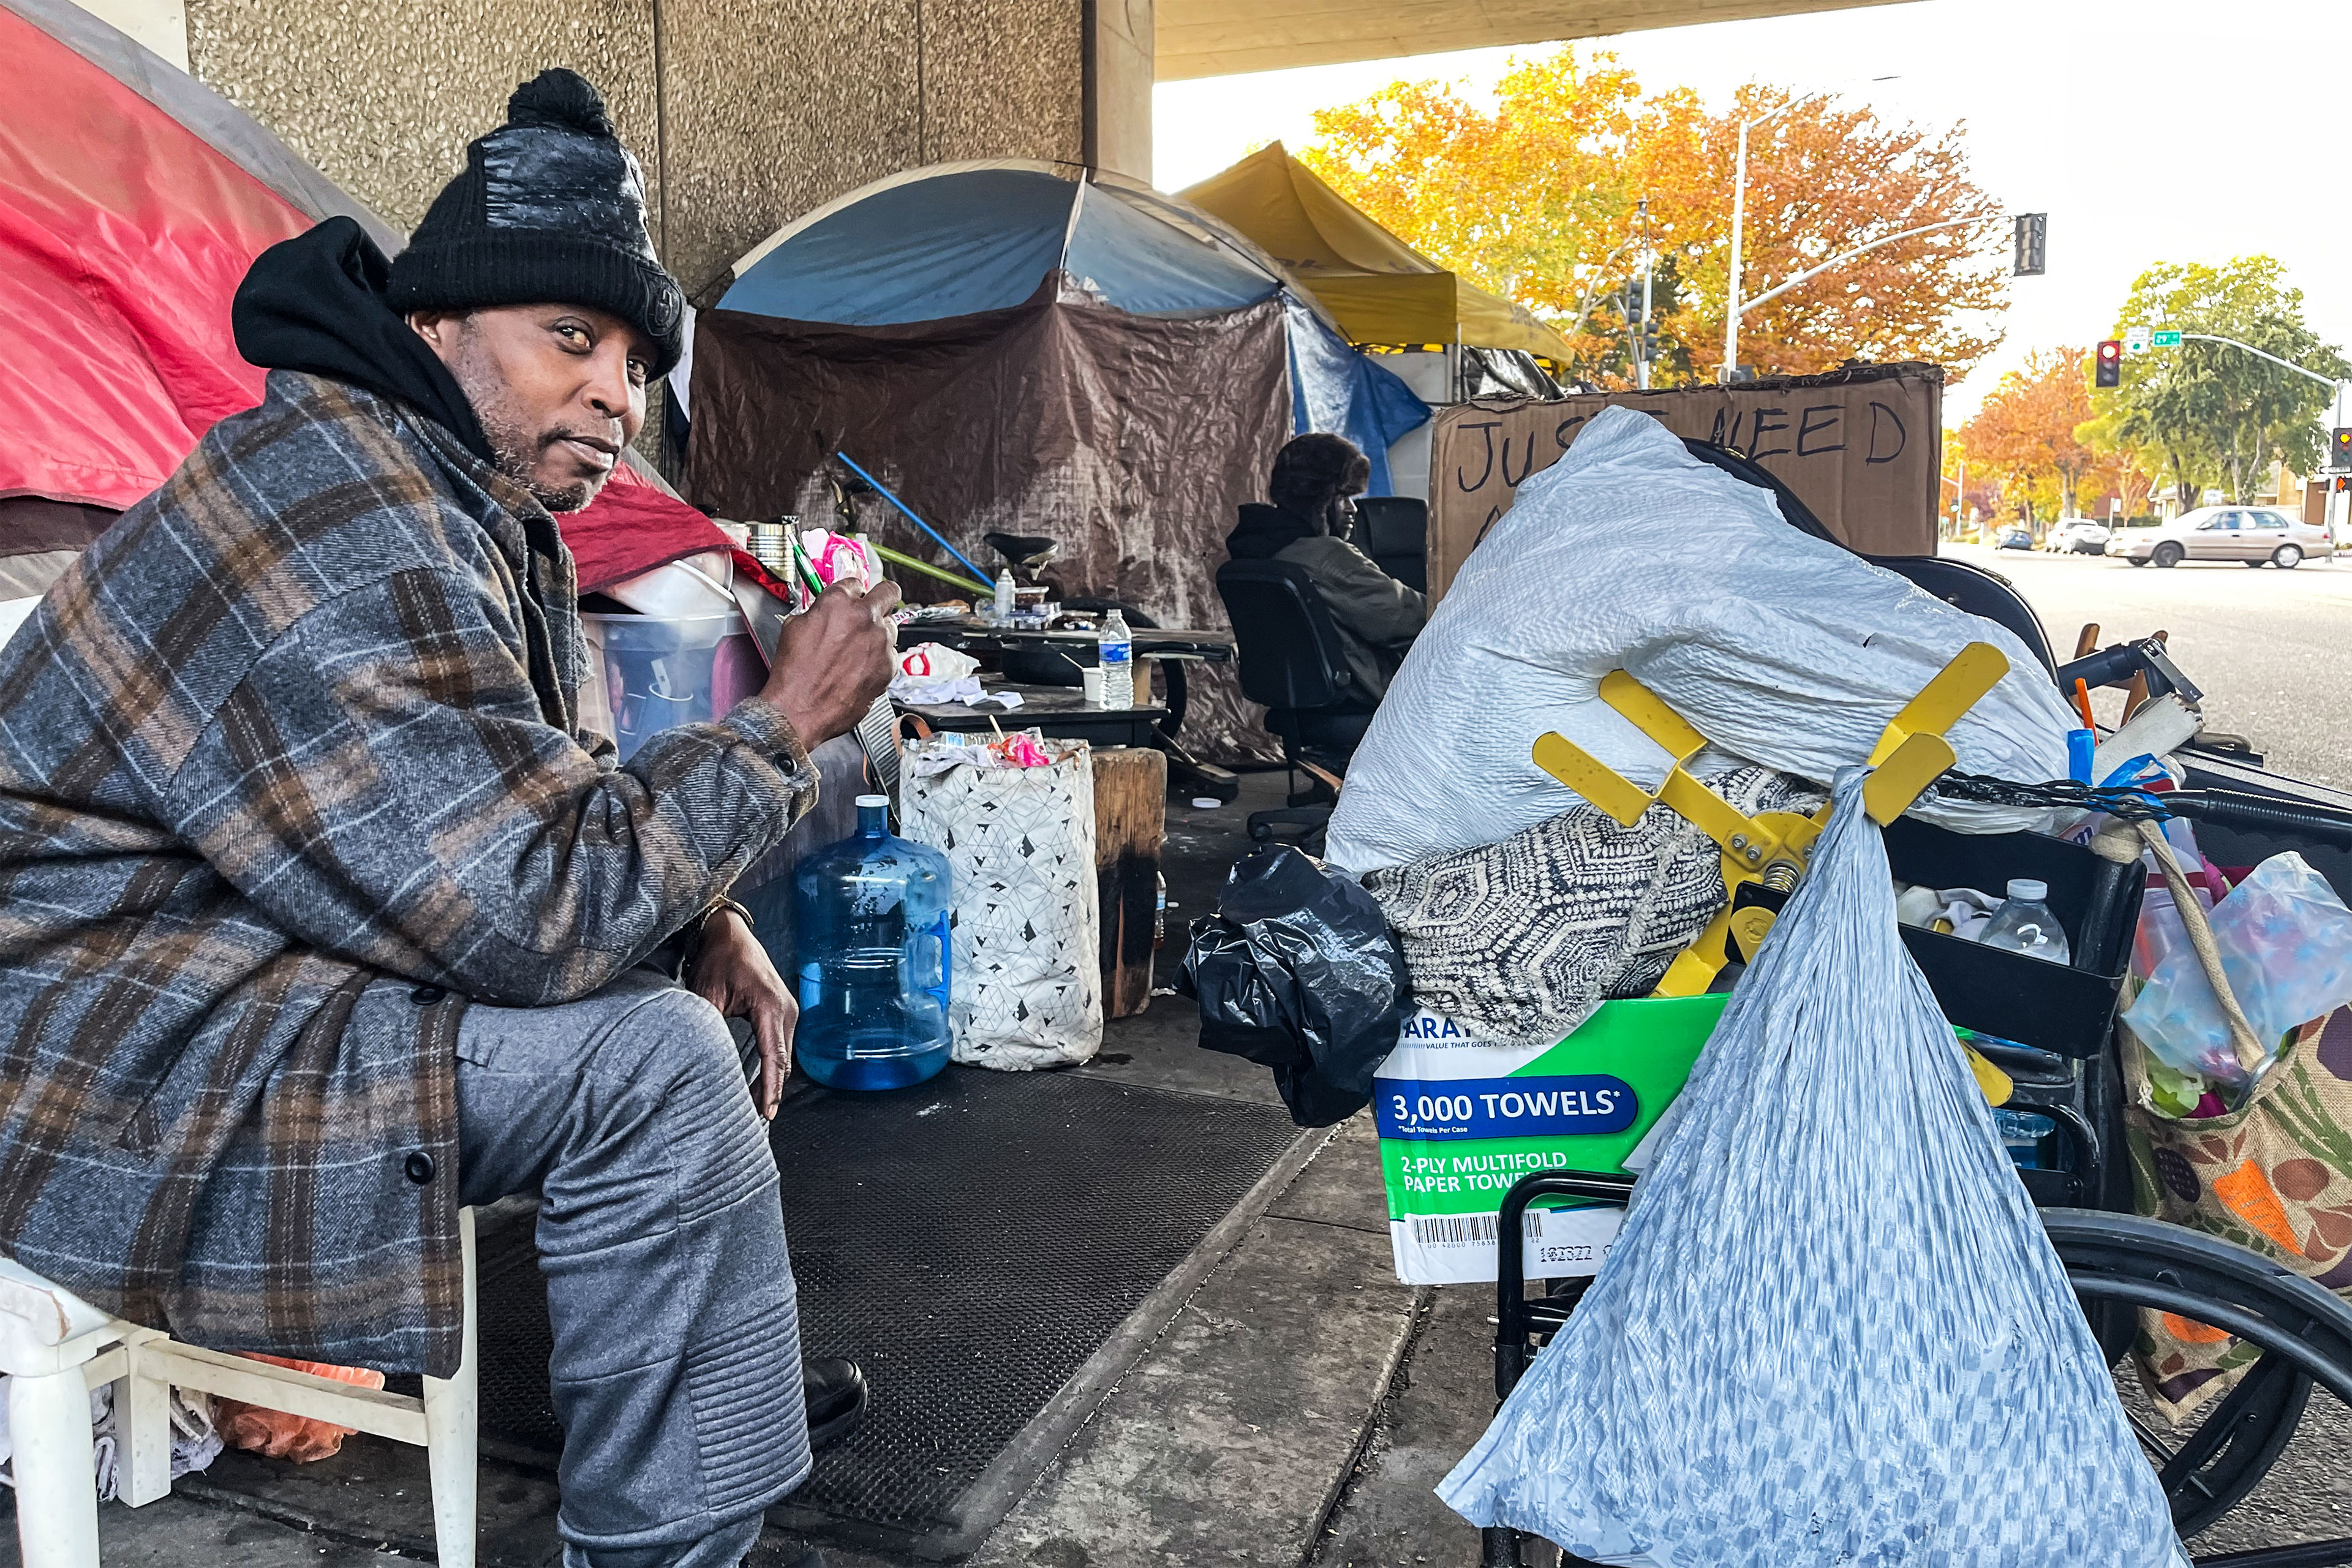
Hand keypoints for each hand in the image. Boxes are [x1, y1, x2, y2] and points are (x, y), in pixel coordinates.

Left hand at [689, 908, 795, 1118]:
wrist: (728, 932)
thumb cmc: (718, 957)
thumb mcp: (706, 993)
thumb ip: (708, 1027)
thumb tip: (702, 1060)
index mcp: (771, 1005)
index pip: (774, 1056)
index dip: (770, 1088)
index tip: (767, 1113)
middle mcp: (786, 1009)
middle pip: (782, 1061)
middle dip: (770, 1090)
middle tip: (755, 1119)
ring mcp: (788, 1009)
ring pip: (783, 1055)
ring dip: (771, 1079)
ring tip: (755, 1106)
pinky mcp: (782, 1010)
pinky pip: (780, 1045)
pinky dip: (772, 1065)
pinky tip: (759, 1081)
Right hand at [764, 579, 900, 745]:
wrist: (800, 709)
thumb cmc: (794, 674)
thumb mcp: (795, 628)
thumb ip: (819, 612)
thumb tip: (826, 611)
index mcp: (838, 602)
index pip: (856, 583)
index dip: (852, 592)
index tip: (852, 599)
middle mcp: (865, 617)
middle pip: (889, 591)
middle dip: (881, 597)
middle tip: (874, 606)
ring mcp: (880, 641)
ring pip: (891, 625)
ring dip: (879, 632)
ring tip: (860, 648)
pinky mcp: (889, 665)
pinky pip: (891, 654)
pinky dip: (880, 658)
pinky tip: (861, 668)